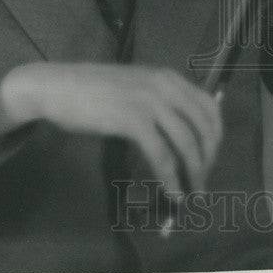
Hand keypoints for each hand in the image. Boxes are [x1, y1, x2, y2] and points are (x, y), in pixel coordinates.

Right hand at [0, 62, 222, 194]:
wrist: (57, 86)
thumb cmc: (93, 90)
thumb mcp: (136, 87)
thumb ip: (160, 102)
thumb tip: (181, 133)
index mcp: (169, 78)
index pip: (210, 107)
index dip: (216, 137)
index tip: (210, 158)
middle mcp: (166, 87)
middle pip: (203, 128)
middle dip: (208, 159)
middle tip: (202, 182)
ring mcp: (150, 102)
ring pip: (187, 144)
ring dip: (194, 173)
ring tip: (192, 194)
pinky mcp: (133, 121)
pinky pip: (162, 155)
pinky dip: (171, 178)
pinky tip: (172, 192)